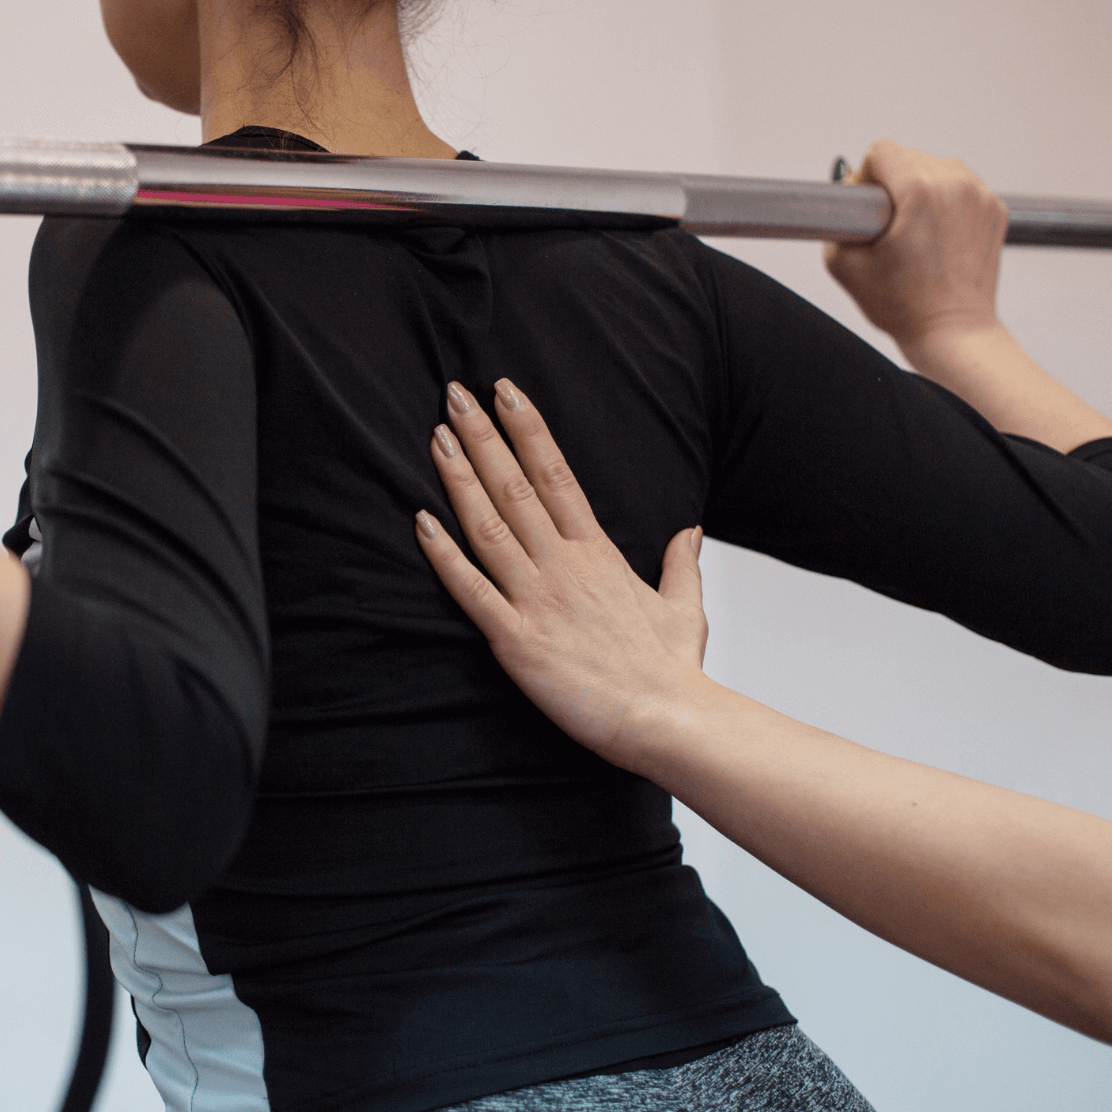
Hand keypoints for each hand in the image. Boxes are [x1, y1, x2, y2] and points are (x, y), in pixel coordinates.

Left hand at [413, 378, 707, 773]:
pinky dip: (444, 557)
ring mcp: (538, 600)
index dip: (528, 429)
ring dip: (459, 479)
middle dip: (482, 436)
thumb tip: (690, 532)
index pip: (556, 475)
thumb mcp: (683, 607)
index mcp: (598, 554)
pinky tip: (421, 522)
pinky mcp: (517, 641)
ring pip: (489, 526)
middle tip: (453, 392)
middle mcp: (565, 566)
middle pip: (515, 486)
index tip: (505, 391)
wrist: (668, 720)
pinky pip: (471, 592)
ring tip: (436, 437)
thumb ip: (680, 564)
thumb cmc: (673, 671)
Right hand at [825, 139, 1008, 351]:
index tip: (867, 210)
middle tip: (889, 228)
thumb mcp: (845, 265)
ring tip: (914, 231)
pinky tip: (936, 237)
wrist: (952, 331)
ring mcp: (981, 195)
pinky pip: (961, 187)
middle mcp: (957, 184)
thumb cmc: (905, 306)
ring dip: (920, 190)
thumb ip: (835, 219)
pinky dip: (945, 203)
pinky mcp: (995, 208)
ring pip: (937, 168)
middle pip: (910, 157)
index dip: (865, 179)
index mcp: (921, 190)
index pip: (882, 151)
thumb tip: (849, 192)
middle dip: (893, 186)